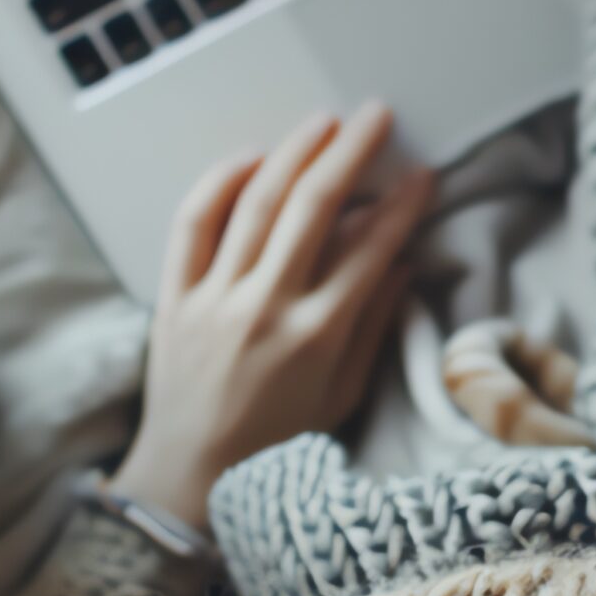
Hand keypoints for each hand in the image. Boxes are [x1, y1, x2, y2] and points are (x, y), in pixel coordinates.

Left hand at [109, 103, 435, 532]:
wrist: (189, 479)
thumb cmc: (276, 446)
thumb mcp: (342, 396)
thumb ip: (372, 328)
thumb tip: (399, 264)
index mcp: (317, 338)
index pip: (370, 250)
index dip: (401, 206)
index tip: (421, 175)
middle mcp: (265, 309)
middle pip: (314, 208)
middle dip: (351, 153)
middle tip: (376, 116)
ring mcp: (214, 300)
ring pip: (255, 203)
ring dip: (293, 153)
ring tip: (323, 123)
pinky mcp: (173, 298)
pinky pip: (192, 223)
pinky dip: (219, 183)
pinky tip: (251, 158)